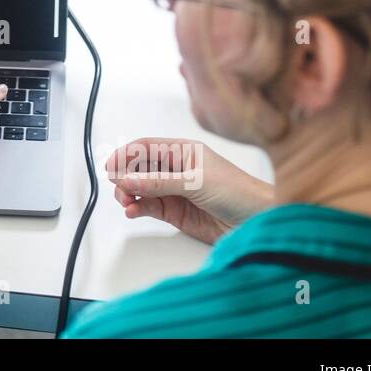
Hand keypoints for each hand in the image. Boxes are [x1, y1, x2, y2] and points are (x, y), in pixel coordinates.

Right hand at [106, 137, 272, 244]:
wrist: (260, 222)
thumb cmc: (240, 192)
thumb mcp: (196, 182)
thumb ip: (158, 182)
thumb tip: (127, 180)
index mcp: (184, 151)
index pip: (147, 148)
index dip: (126, 154)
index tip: (110, 165)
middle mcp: (177, 169)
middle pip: (140, 168)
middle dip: (125, 176)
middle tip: (117, 187)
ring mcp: (176, 191)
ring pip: (141, 189)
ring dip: (129, 194)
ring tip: (126, 202)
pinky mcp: (177, 213)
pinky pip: (149, 207)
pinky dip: (138, 209)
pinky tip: (134, 211)